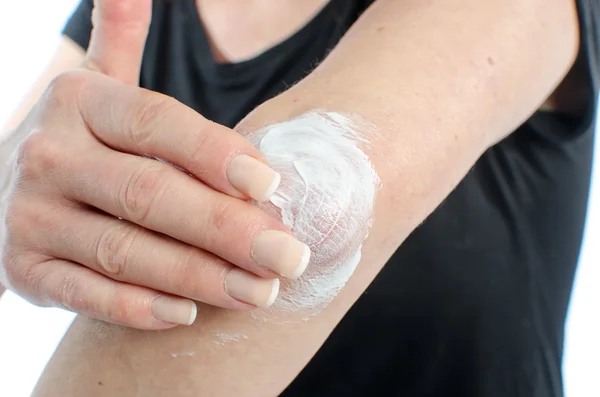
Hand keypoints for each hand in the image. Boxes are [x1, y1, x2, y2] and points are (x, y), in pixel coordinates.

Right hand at [0, 0, 308, 329]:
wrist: (14, 188)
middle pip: (149, 195)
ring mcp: (32, 218)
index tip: (271, 184)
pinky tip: (188, 314)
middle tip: (289, 256)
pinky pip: (86, 295)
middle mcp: (49, 158)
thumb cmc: (91, 141)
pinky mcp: (25, 270)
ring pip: (125, 251)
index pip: (155, 123)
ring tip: (261, 292)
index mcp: (80, 103)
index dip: (214, 153)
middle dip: (226, 230)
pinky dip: (138, 307)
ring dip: (199, 277)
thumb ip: (121, 43)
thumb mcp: (100, 87)